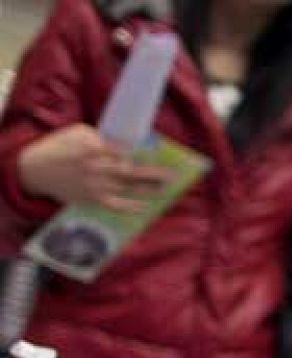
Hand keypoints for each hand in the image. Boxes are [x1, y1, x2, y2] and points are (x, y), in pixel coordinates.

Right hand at [17, 124, 168, 211]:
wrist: (35, 169)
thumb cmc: (59, 147)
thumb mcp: (78, 132)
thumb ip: (102, 137)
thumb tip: (126, 143)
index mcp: (94, 149)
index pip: (125, 152)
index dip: (144, 156)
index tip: (162, 157)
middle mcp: (97, 169)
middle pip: (132, 172)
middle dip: (154, 175)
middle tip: (173, 176)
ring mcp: (95, 186)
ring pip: (128, 189)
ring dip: (149, 190)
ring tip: (167, 189)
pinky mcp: (91, 199)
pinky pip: (115, 205)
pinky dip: (131, 207)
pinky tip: (146, 207)